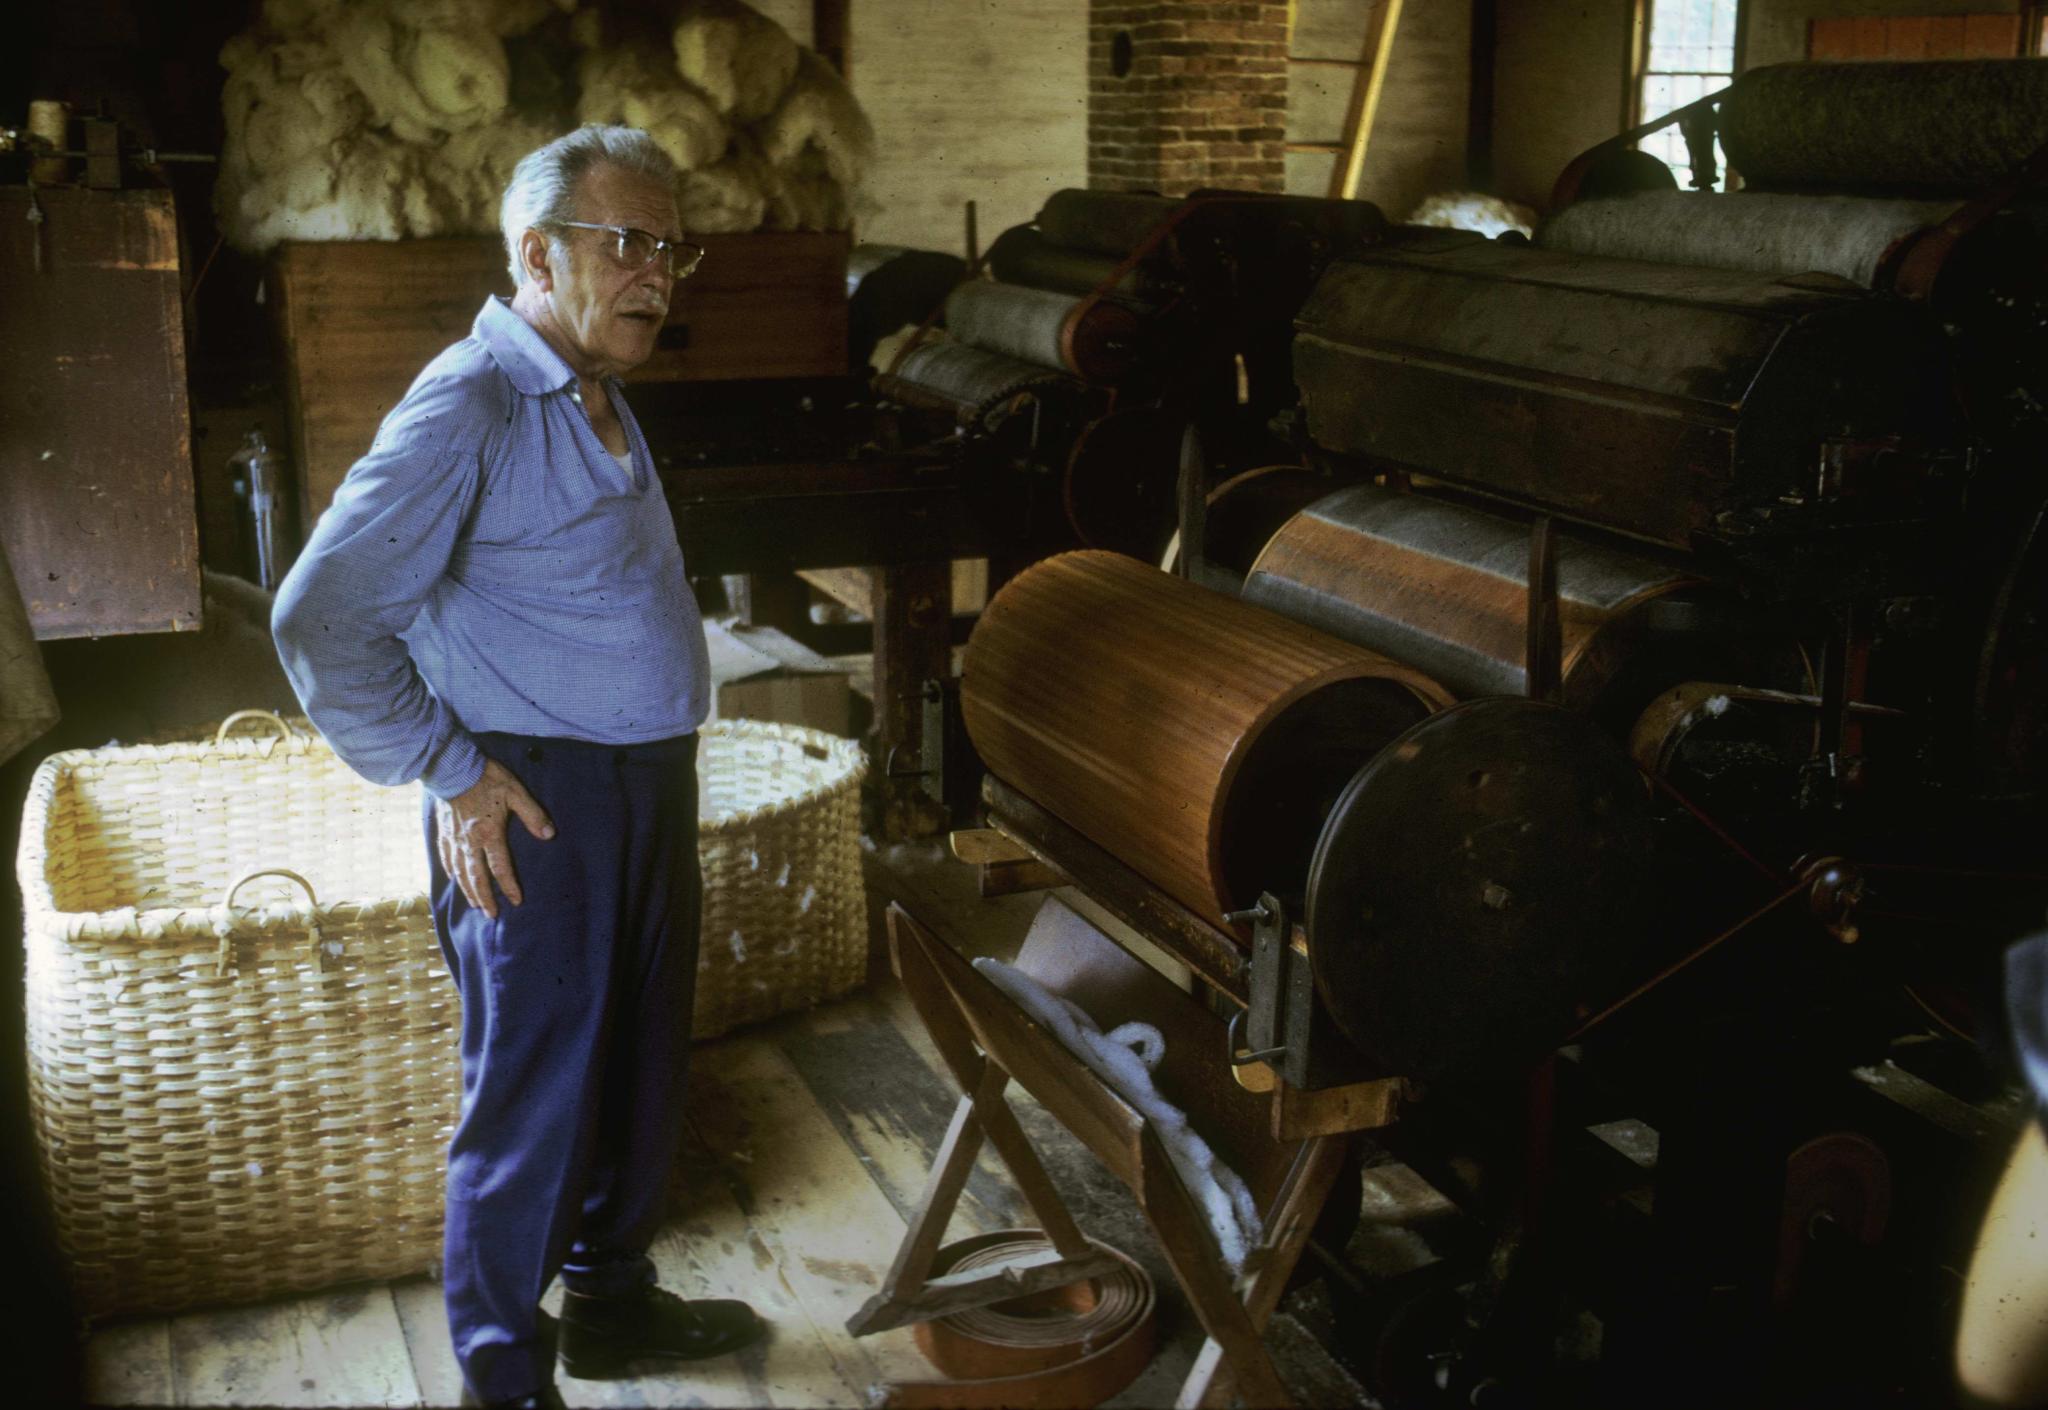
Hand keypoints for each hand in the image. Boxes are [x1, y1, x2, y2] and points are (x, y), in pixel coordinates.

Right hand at [435, 757, 554, 918]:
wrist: (452, 767)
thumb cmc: (487, 778)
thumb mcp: (516, 793)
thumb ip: (533, 815)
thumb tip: (549, 835)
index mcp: (489, 834)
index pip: (500, 868)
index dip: (508, 886)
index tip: (516, 901)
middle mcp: (469, 842)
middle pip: (476, 877)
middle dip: (485, 898)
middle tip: (491, 915)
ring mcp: (454, 839)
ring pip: (460, 872)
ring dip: (468, 890)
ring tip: (475, 904)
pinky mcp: (443, 832)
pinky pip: (446, 858)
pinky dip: (452, 873)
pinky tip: (455, 879)